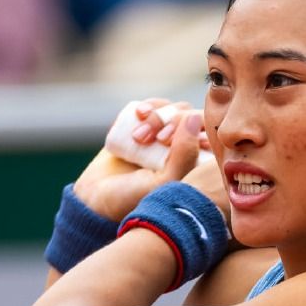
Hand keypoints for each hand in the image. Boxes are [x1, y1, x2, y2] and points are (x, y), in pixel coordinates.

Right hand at [75, 105, 207, 220]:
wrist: (96, 199)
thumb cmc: (134, 199)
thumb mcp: (164, 183)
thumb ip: (185, 155)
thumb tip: (194, 118)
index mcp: (197, 167)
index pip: (209, 137)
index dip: (193, 130)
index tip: (168, 143)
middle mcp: (185, 151)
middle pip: (190, 117)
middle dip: (171, 122)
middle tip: (155, 139)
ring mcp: (165, 138)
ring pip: (173, 110)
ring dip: (156, 117)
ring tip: (138, 136)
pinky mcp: (146, 127)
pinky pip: (156, 106)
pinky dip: (149, 107)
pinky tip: (138, 114)